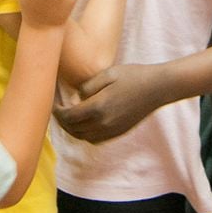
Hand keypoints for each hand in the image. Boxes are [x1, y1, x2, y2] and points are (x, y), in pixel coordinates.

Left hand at [53, 62, 167, 142]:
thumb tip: (76, 97)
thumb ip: (87, 86)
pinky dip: (85, 134)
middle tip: (58, 110)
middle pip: (74, 130)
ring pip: (83, 137)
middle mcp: (104, 124)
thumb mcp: (107, 73)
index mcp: (98, 107)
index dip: (57, 112)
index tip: (54, 103)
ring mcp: (112, 130)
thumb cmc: (133, 76)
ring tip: (69, 116)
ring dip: (72, 129)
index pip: (69, 117)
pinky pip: (95, 139)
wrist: (158, 88)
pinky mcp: (119, 132)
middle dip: (62, 121)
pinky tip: (85, 122)